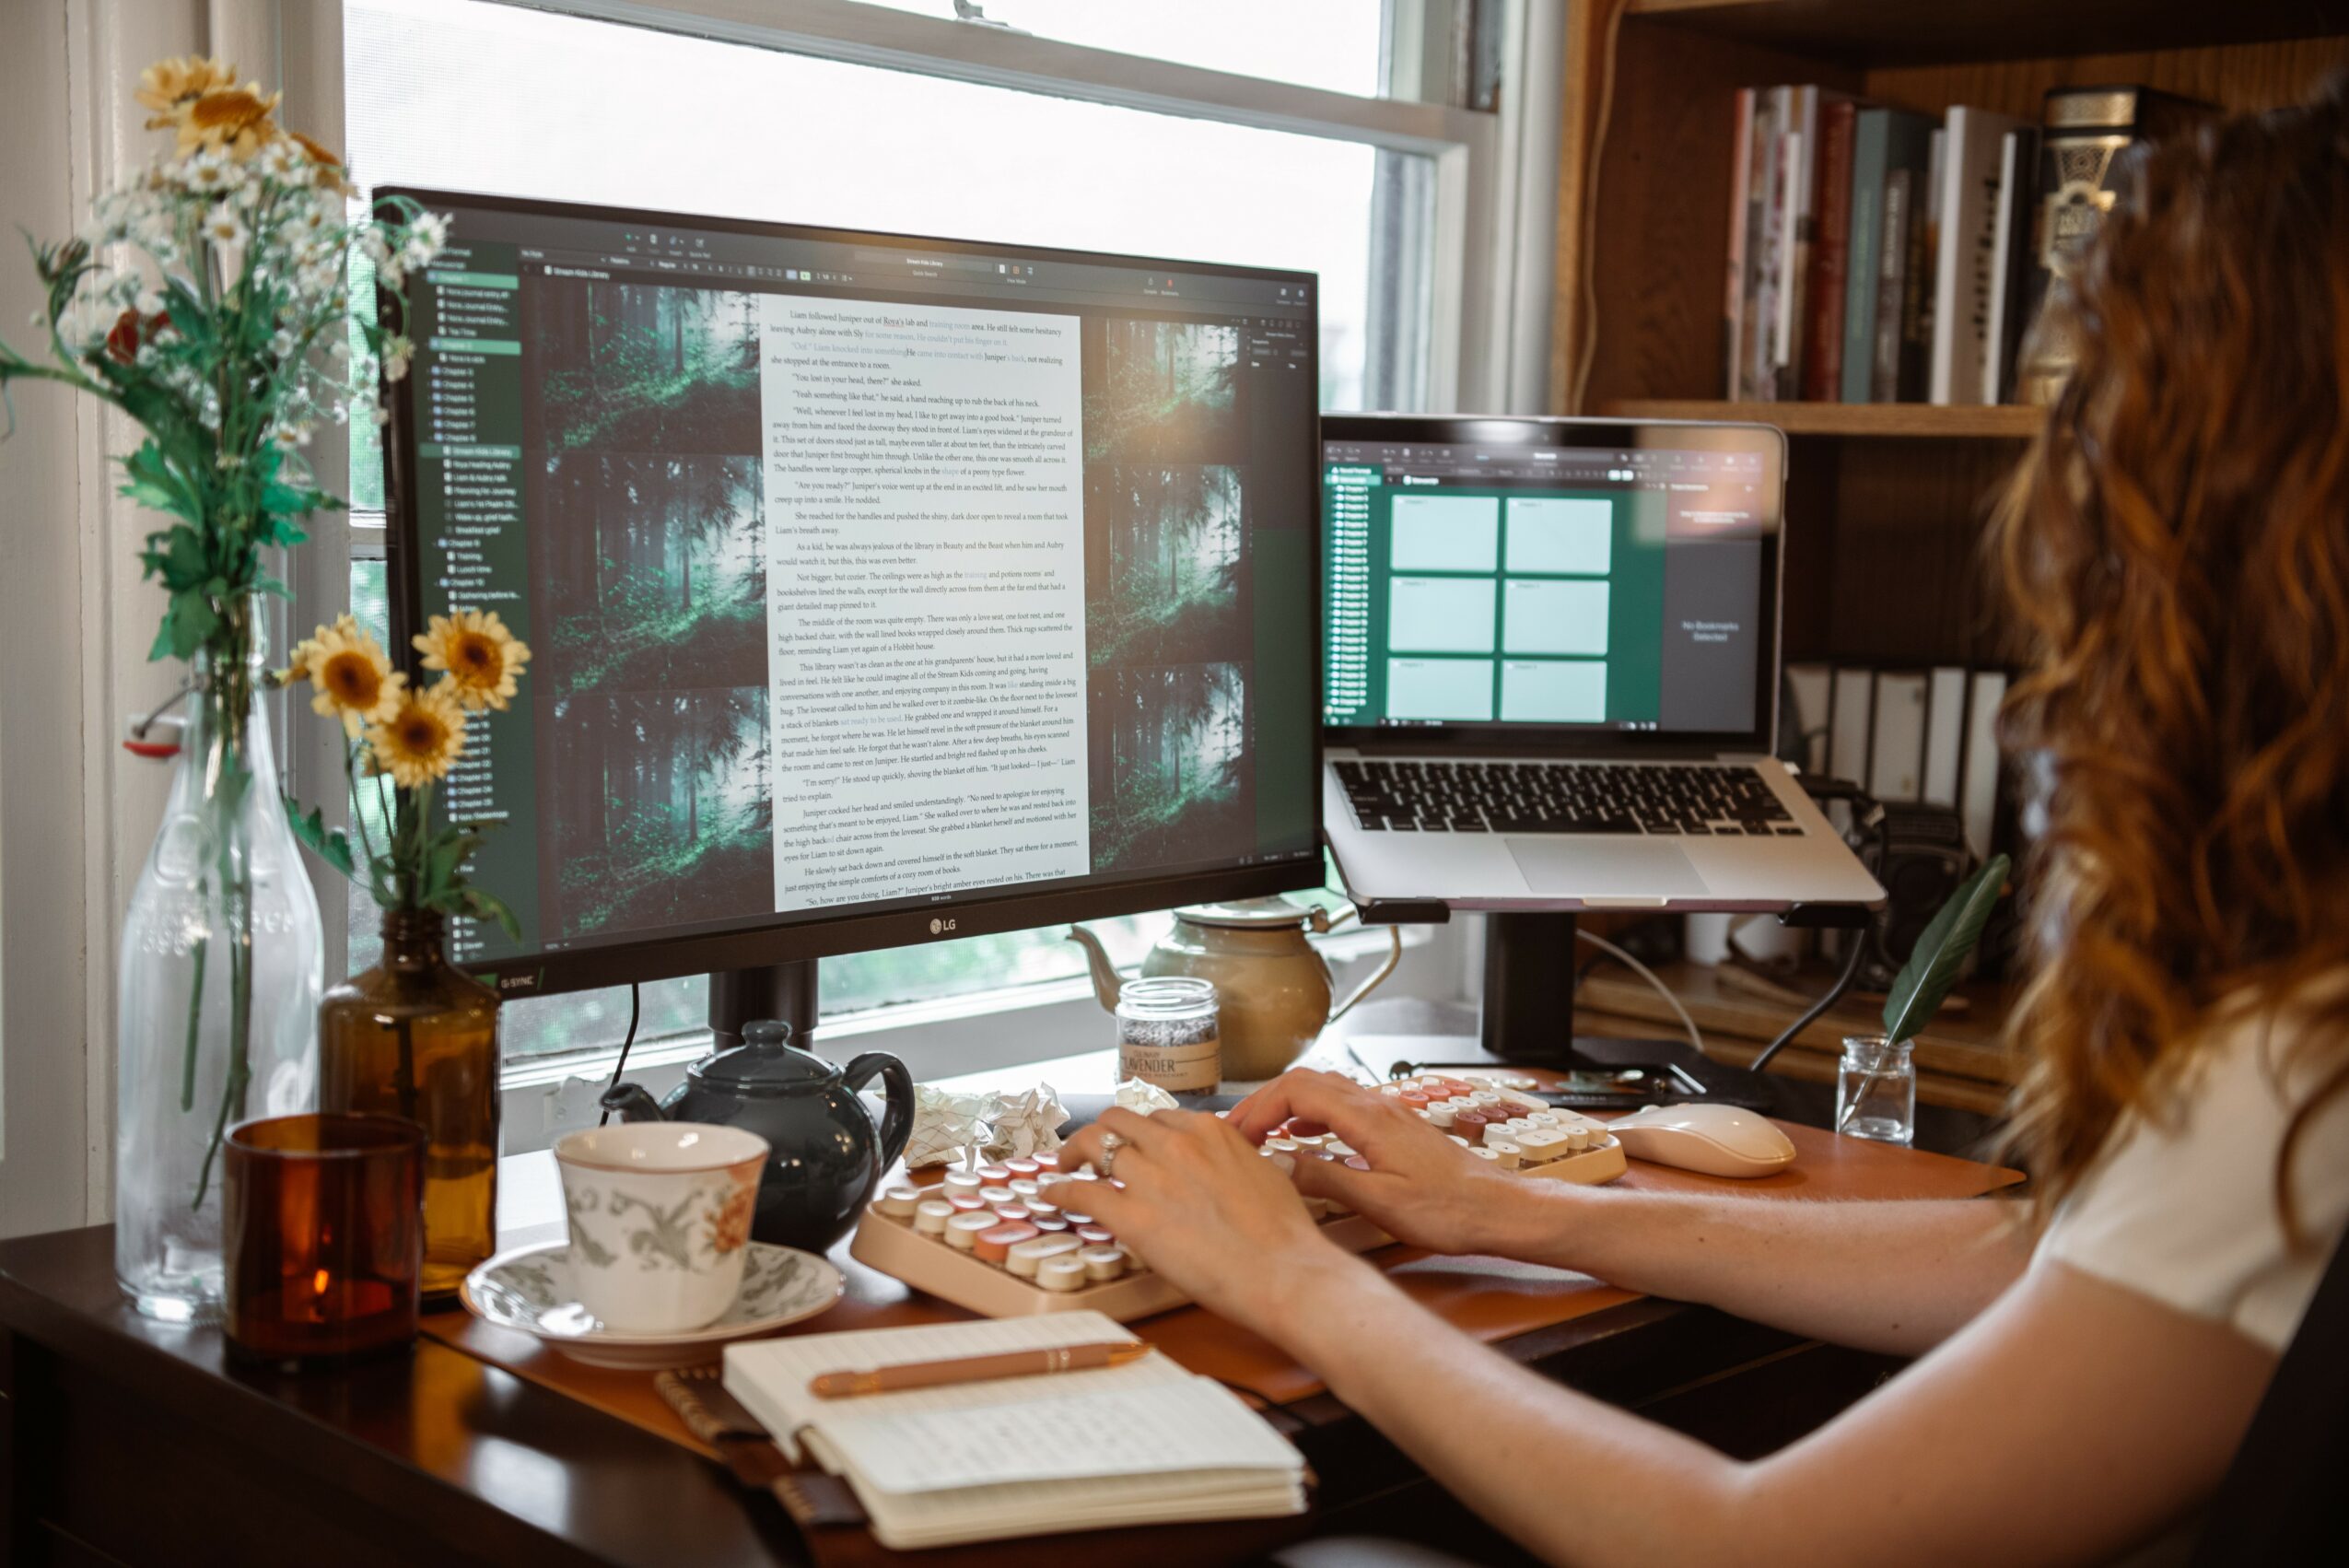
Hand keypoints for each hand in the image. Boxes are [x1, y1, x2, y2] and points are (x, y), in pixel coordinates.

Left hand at [1055, 1107, 1369, 1338]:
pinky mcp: (1132, 1216)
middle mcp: (1176, 1144)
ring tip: (1065, 1166)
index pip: (1160, 1117)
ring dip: (1074, 1154)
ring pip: (1094, 1144)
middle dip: (1102, 1132)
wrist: (1282, 1271)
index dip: (1141, 1131)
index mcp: (1210, 1131)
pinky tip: (1050, 1194)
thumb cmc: (1284, 1234)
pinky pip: (1081, 1192)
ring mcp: (1151, 1177)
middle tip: (1092, 1150)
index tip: (1134, 1143)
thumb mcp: (1265, 1173)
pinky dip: (1059, 1190)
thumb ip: (1235, 1160)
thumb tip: (1226, 1165)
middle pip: (1119, 1120)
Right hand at [1225, 1069, 1531, 1255]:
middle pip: (1306, 1081)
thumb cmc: (1449, 1210)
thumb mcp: (1380, 1202)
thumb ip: (1325, 1179)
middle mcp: (1377, 1106)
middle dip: (1265, 1102)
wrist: (1498, 1209)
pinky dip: (1312, 1115)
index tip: (1237, 1136)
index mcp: (1368, 1118)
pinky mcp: (1394, 1127)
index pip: (1296, 1092)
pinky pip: (1342, 1106)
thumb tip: (1277, 1163)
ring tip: (1261, 1134)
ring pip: (1324, 1090)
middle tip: (1238, 1132)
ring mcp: (1387, 1113)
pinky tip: (1304, 1138)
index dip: (1259, 1109)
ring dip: (1287, 1105)